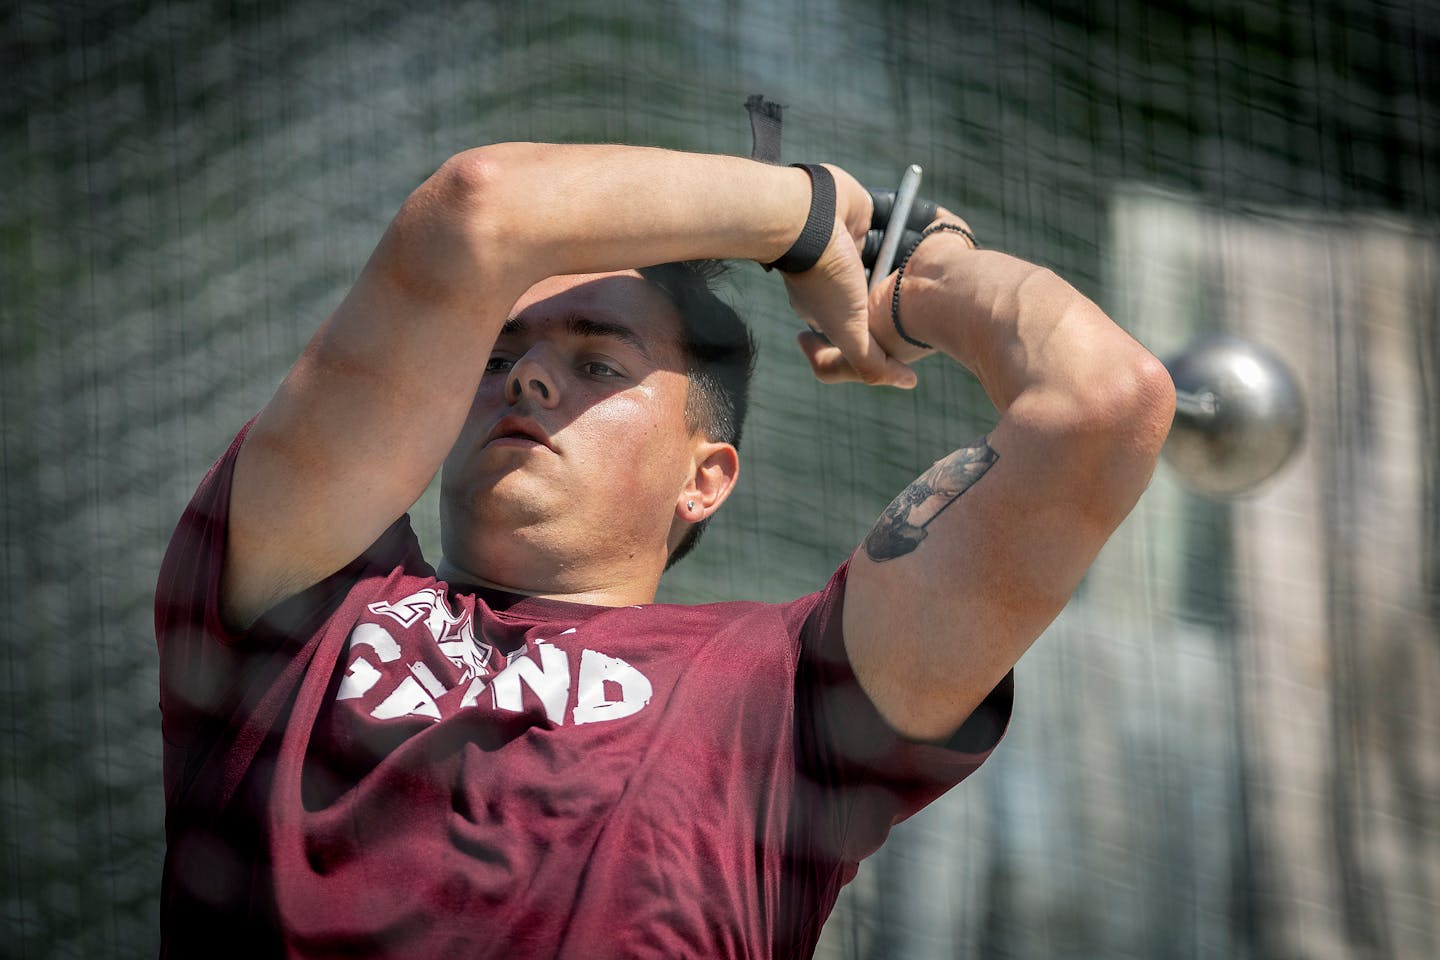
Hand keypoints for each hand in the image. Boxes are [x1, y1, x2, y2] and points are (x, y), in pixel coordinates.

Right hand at [794, 201, 973, 384]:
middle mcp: (838, 281)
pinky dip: (906, 224)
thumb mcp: (849, 332)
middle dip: (903, 293)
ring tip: (936, 260)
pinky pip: (890, 223)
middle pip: (880, 294)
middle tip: (929, 290)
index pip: (864, 329)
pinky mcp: (859, 219)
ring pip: (889, 258)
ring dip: (909, 257)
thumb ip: (872, 363)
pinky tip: (929, 229)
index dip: (891, 331)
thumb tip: (909, 381)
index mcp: (829, 309)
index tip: (914, 326)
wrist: (808, 215)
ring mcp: (848, 249)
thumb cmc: (826, 276)